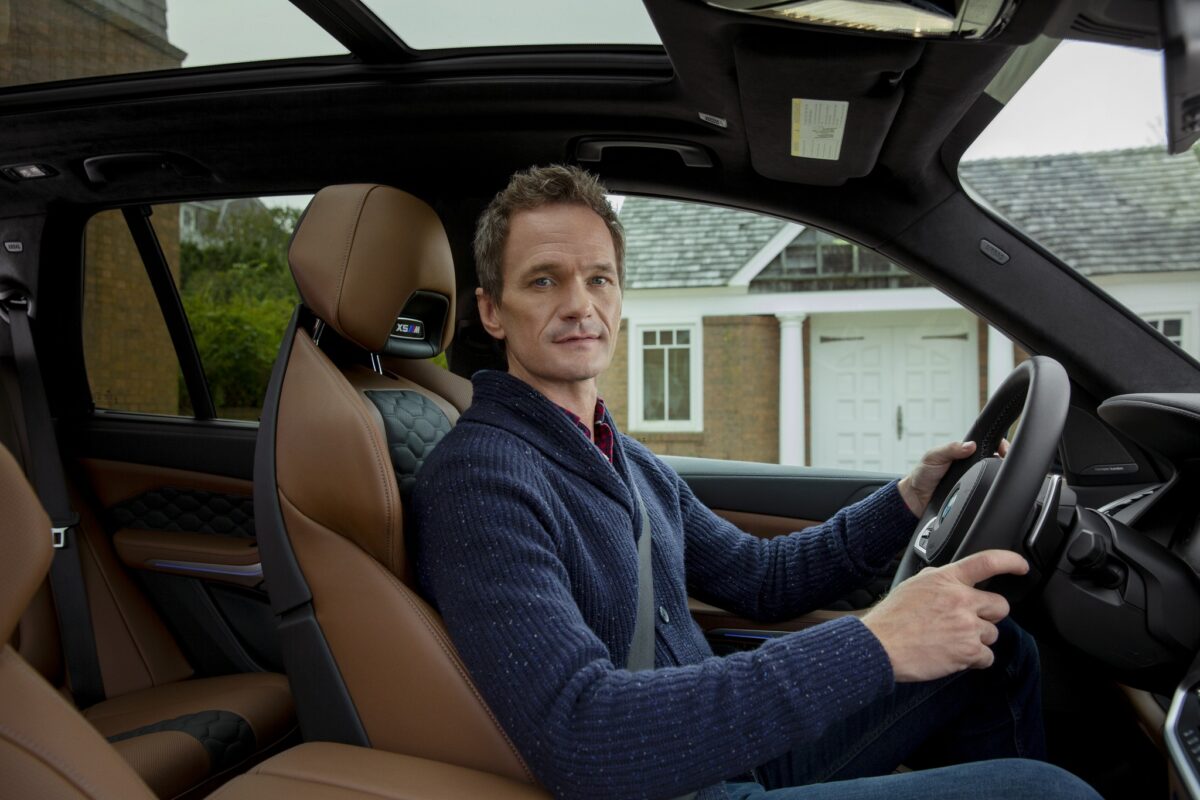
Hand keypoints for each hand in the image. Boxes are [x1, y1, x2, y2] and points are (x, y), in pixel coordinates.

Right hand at [861, 550, 1027, 681]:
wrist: (881, 645)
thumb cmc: (892, 617)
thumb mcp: (913, 584)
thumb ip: (938, 578)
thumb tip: (953, 579)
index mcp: (947, 579)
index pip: (988, 562)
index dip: (1011, 562)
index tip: (1022, 567)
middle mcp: (961, 600)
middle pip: (1001, 605)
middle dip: (990, 615)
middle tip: (971, 621)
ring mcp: (967, 626)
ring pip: (993, 634)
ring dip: (978, 639)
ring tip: (953, 641)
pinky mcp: (968, 651)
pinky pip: (988, 657)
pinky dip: (975, 660)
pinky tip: (955, 656)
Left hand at [897, 439, 1008, 515]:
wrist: (916, 498)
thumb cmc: (923, 474)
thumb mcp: (934, 456)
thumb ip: (950, 449)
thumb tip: (970, 445)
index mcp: (964, 453)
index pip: (988, 445)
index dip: (999, 446)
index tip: (1004, 450)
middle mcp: (972, 466)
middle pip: (995, 462)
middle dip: (1001, 462)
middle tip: (1003, 464)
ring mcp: (974, 481)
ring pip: (993, 478)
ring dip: (996, 477)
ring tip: (999, 477)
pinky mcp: (973, 495)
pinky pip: (985, 493)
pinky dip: (989, 492)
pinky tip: (991, 491)